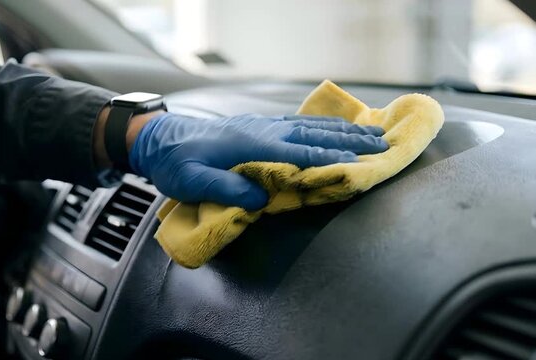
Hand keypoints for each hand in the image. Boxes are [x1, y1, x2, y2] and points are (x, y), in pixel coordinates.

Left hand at [129, 113, 387, 209]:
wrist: (160, 139)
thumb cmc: (176, 163)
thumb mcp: (192, 182)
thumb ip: (225, 188)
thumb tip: (261, 196)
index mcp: (250, 145)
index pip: (299, 152)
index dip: (330, 158)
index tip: (361, 162)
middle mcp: (262, 130)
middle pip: (313, 134)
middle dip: (349, 139)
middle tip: (382, 142)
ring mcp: (261, 125)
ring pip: (309, 125)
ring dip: (341, 129)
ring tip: (370, 131)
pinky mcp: (257, 126)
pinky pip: (296, 122)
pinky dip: (320, 125)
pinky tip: (331, 127)